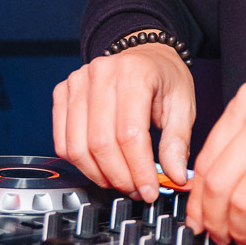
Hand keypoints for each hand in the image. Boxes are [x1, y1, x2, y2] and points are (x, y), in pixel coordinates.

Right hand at [52, 43, 195, 201]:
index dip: (138, 169)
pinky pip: (62, 141)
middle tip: (137, 190)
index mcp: (135, 73)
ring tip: (120, 181)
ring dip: (98, 174)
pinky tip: (101, 167)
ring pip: (77, 147)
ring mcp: (77, 82)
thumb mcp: (183, 104)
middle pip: (100, 143)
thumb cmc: (163, 77)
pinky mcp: (62, 93)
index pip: (130, 134)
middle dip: (120, 177)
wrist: (145, 54)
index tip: (150, 189)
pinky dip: (80, 163)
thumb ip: (177, 141)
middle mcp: (101, 73)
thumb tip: (175, 176)